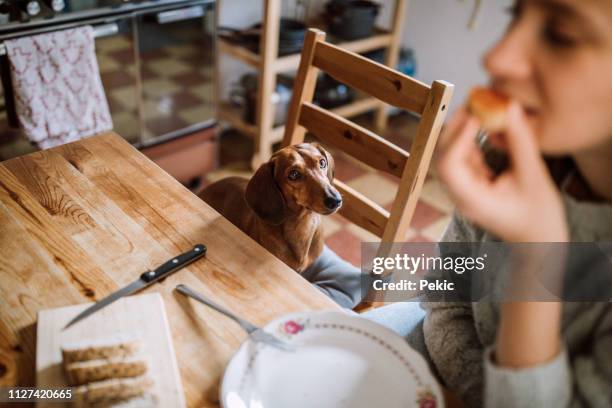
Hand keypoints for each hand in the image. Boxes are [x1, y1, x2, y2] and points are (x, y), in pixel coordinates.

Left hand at [436, 102, 567, 241]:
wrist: (539, 242)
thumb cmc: (539, 218)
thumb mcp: (534, 177)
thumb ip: (521, 143)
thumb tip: (510, 109)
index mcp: (471, 200)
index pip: (449, 166)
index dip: (457, 138)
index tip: (474, 116)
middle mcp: (461, 195)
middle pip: (443, 158)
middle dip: (454, 129)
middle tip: (471, 103)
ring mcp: (464, 190)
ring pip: (451, 155)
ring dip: (461, 131)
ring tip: (477, 107)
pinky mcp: (472, 184)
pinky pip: (464, 158)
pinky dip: (471, 140)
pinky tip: (481, 122)